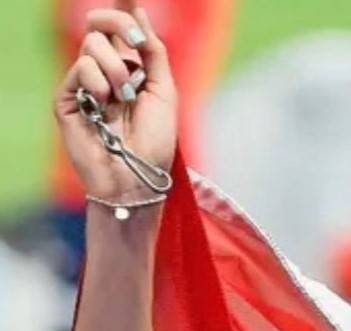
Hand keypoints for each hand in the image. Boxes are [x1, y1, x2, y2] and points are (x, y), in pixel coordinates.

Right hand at [53, 1, 177, 201]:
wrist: (136, 175)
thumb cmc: (154, 141)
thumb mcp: (164, 91)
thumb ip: (152, 52)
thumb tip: (139, 12)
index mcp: (129, 70)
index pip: (118, 29)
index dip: (122, 12)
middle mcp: (104, 74)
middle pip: (98, 25)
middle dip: (119, 26)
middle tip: (137, 43)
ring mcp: (83, 85)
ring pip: (92, 46)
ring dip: (116, 70)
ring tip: (123, 99)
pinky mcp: (67, 97)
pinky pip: (80, 67)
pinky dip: (98, 83)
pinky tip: (103, 106)